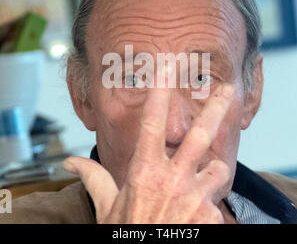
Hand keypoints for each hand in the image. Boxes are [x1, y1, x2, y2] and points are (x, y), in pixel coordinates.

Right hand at [63, 84, 233, 223]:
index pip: (152, 123)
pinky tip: (197, 217)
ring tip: (201, 183)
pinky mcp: (211, 217)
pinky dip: (210, 206)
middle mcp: (173, 179)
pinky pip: (218, 203)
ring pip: (218, 169)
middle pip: (200, 135)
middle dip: (215, 109)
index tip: (166, 68)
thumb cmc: (126, 232)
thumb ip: (93, 178)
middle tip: (228, 90)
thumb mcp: (105, 206)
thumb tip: (68, 162)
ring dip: (212, 173)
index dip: (159, 93)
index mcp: (145, 171)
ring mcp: (195, 197)